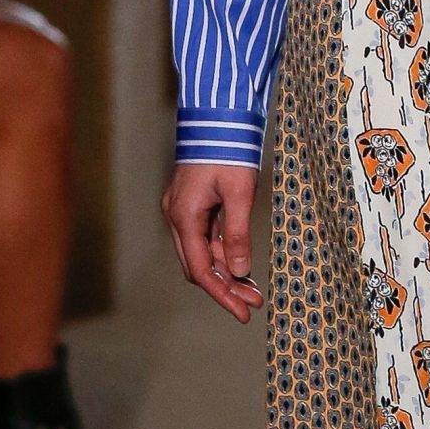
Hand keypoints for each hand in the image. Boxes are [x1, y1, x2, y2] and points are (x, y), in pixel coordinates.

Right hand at [162, 161, 262, 320]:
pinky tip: (241, 264)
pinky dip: (223, 252)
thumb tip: (240, 271)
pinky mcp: (192, 203)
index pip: (200, 270)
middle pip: (198, 266)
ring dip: (225, 271)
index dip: (222, 295)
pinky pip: (205, 237)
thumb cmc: (229, 150)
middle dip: (225, 287)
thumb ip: (238, 234)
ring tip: (252, 289)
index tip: (242, 313)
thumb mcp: (240, 193)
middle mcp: (177, 217)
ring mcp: (182, 210)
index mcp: (184, 216)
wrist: (217, 116)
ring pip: (201, 253)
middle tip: (252, 304)